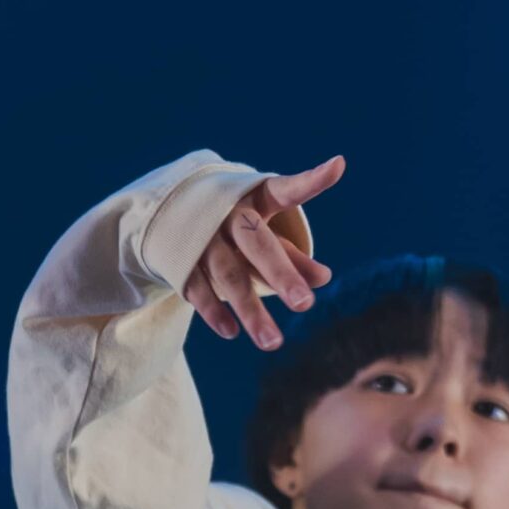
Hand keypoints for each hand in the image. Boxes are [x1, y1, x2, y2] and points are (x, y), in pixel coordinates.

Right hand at [183, 157, 346, 352]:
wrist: (171, 213)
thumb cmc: (233, 226)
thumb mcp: (263, 234)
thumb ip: (292, 256)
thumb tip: (324, 279)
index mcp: (255, 198)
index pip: (285, 189)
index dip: (310, 181)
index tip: (337, 167)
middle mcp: (228, 214)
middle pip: (257, 244)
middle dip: (280, 275)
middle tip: (305, 305)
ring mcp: (203, 238)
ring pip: (229, 275)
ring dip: (250, 310)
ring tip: (272, 342)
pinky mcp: (182, 261)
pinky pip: (199, 289)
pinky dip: (214, 312)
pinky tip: (232, 332)